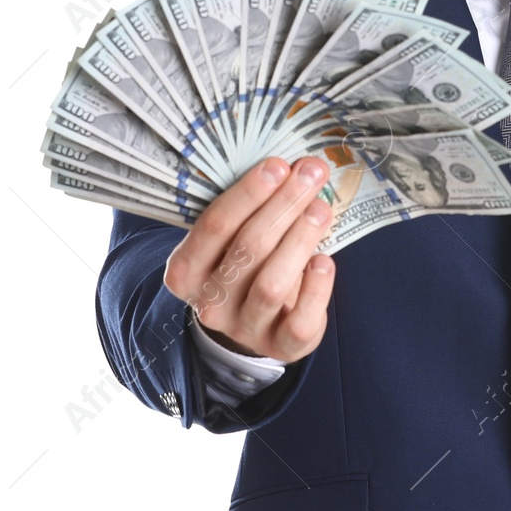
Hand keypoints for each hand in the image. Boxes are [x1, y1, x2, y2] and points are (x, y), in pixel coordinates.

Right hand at [163, 156, 336, 363]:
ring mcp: (243, 327)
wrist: (252, 323)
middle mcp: (209, 302)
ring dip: (300, 239)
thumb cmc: (244, 264)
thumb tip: (298, 166)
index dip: (249, 193)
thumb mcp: (232, 237)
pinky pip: (299, 322)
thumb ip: (253, 207)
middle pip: (248, 247)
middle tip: (312, 174)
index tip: (279, 164)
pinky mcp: (280, 346)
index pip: (214, 225)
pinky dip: (316, 289)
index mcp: (186, 270)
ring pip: (271, 284)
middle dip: (284, 204)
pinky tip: (325, 260)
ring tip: (321, 208)